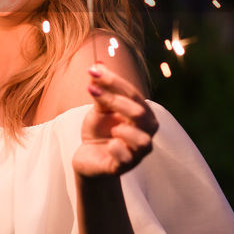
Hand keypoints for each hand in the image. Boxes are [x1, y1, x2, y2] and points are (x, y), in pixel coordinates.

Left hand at [73, 63, 157, 177]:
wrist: (88, 157)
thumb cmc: (99, 131)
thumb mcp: (98, 109)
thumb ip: (100, 91)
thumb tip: (96, 66)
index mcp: (143, 115)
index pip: (133, 94)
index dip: (114, 81)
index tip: (92, 71)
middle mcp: (145, 133)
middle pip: (140, 113)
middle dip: (115, 100)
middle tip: (91, 91)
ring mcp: (136, 153)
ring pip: (143, 141)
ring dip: (125, 130)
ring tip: (111, 128)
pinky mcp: (123, 167)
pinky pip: (127, 159)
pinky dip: (118, 149)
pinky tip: (109, 144)